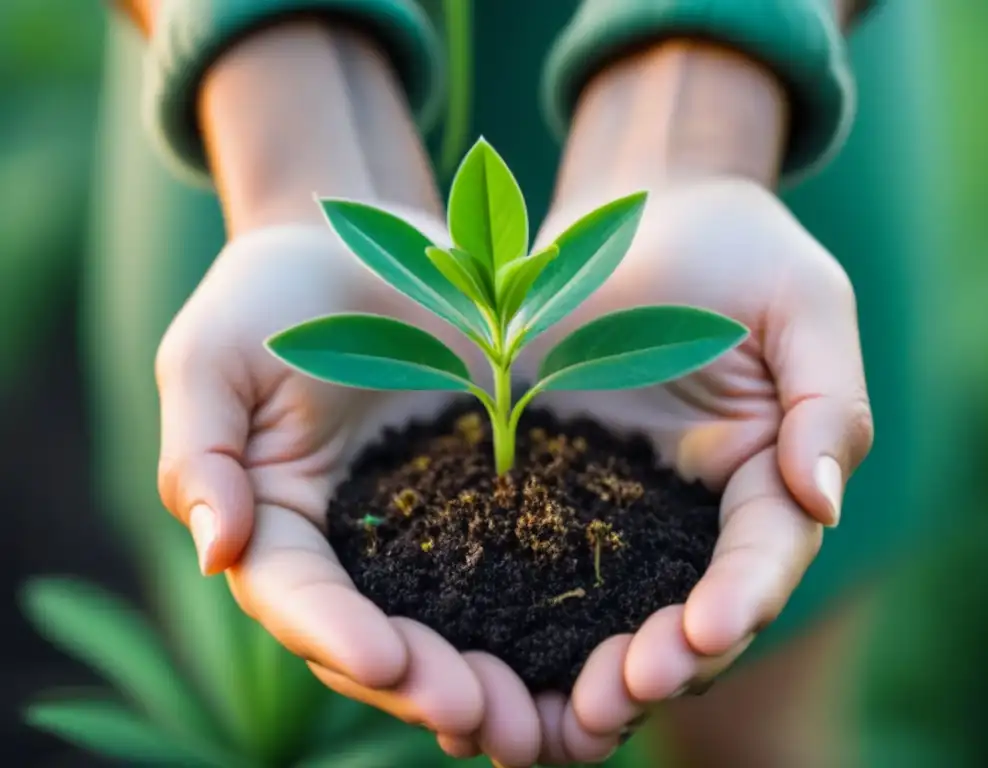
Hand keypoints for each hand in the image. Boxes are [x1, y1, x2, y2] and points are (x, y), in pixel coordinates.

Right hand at [155, 215, 546, 766]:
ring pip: (449, 625)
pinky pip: (514, 569)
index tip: (387, 662)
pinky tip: (582, 650)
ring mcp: (421, 530)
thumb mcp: (216, 354)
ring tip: (537, 717)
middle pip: (377, 637)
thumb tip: (215, 551)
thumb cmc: (272, 292)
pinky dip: (540, 617)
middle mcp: (349, 546)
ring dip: (488, 677)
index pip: (296, 599)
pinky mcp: (486, 502)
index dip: (336, 636)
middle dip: (423, 684)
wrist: (362, 240)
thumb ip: (202, 450)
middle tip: (482, 715)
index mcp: (275, 523)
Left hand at [516, 178, 873, 762]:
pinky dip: (514, 614)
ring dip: (585, 667)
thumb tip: (821, 502)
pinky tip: (481, 650)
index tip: (702, 637)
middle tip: (617, 699)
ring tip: (554, 714)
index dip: (740, 603)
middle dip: (662, 663)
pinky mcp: (542, 485)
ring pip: (606, 607)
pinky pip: (528, 560)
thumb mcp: (803, 302)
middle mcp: (688, 509)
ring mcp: (612, 503)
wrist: (635, 213)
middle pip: (685, 610)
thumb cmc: (733, 247)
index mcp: (762, 474)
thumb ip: (827, 399)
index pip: (762, 558)